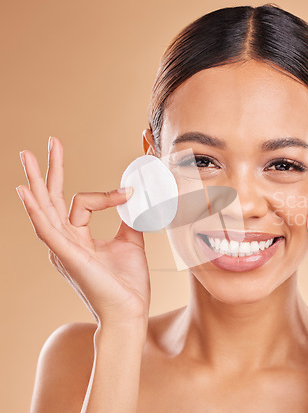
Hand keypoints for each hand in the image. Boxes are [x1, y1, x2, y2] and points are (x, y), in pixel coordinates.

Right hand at [16, 137, 150, 327]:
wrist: (130, 311)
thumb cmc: (127, 283)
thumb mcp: (130, 242)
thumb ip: (128, 219)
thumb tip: (134, 197)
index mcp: (78, 238)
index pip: (81, 203)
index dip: (107, 194)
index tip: (130, 191)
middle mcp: (65, 242)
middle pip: (52, 198)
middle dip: (50, 169)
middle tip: (50, 142)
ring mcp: (63, 249)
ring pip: (45, 209)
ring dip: (36, 181)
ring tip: (27, 156)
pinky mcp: (68, 257)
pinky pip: (48, 230)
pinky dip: (36, 210)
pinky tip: (26, 192)